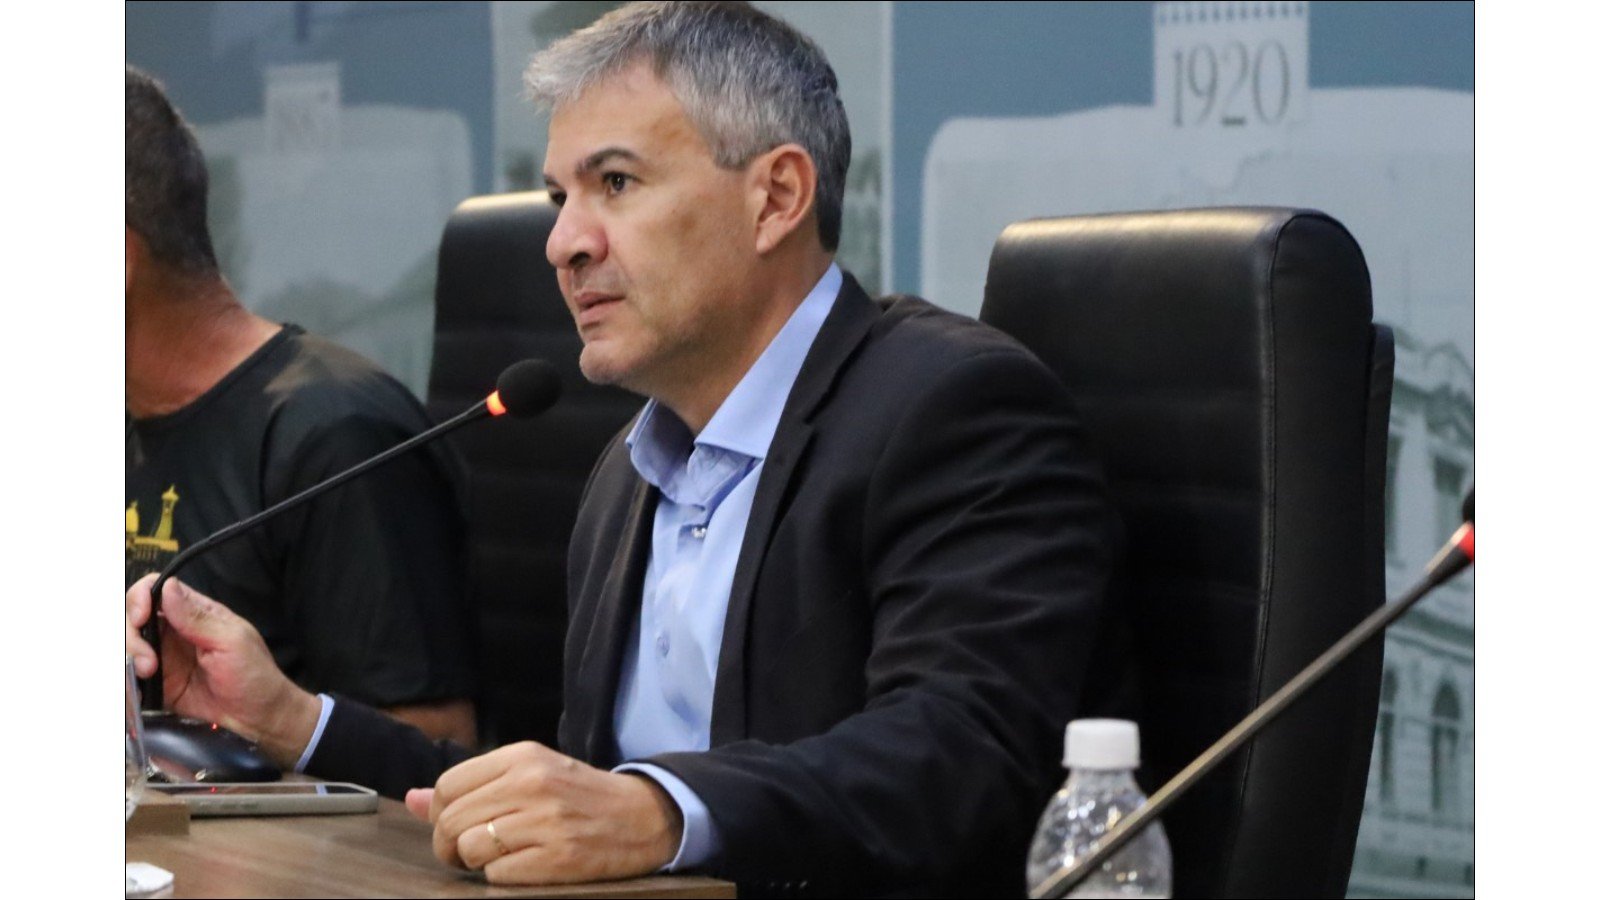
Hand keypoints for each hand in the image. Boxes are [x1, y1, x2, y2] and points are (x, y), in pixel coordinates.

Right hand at [126, 573, 320, 766]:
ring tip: (149, 674)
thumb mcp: (231, 641)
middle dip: (130, 638)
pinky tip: (140, 692)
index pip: (154, 591)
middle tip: (148, 662)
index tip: (141, 618)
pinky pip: (130, 679)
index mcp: (194, 613)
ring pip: (125, 648)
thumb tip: (168, 587)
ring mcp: (161, 658)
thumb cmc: (255, 674)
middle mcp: (173, 632)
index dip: (139, 599)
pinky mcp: (156, 684)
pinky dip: (127, 684)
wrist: (257, 717)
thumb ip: (197, 618)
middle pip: (131, 619)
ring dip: (128, 660)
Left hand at [408, 741, 683, 883]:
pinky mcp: (558, 857)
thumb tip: (412, 800)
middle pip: (451, 820)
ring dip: (474, 862)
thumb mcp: (530, 775)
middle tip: (466, 852)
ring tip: (497, 857)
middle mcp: (532, 784)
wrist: (643, 817)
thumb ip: (472, 785)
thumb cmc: (580, 796)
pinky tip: (523, 865)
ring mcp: (546, 821)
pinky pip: (497, 874)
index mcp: (523, 757)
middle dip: (449, 845)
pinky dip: (501, 876)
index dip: (440, 813)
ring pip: (470, 848)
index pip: (448, 785)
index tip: (455, 824)